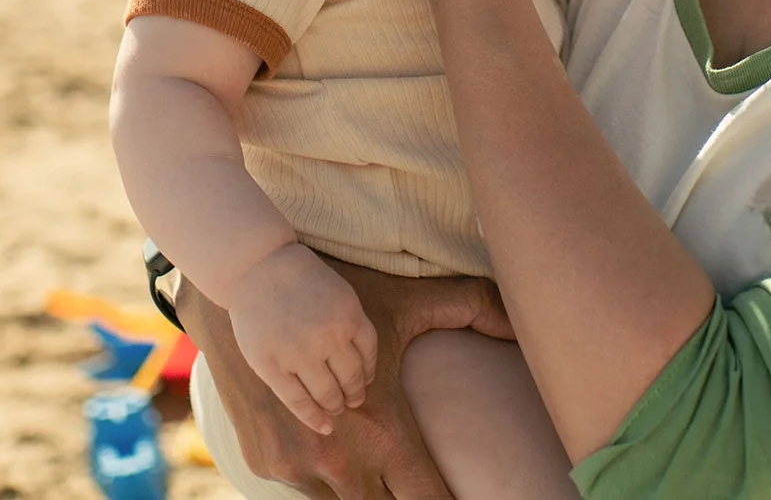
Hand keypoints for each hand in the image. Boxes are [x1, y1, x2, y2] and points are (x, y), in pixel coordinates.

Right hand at [180, 250, 514, 499]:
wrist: (249, 291)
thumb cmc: (340, 296)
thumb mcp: (405, 302)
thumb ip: (470, 306)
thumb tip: (522, 323)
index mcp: (384, 432)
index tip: (462, 499)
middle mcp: (341, 460)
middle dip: (398, 498)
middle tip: (409, 481)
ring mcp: (298, 467)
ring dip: (358, 489)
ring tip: (374, 467)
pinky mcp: (264, 465)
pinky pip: (304, 490)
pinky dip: (320, 479)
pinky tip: (331, 455)